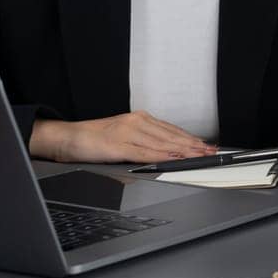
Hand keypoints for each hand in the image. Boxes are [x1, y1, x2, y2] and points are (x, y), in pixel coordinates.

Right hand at [28, 112, 215, 163]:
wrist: (66, 137)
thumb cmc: (93, 138)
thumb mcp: (124, 138)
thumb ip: (143, 144)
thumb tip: (164, 156)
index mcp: (140, 119)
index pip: (172, 130)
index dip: (191, 139)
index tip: (206, 145)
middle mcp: (137, 122)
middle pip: (171, 136)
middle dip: (193, 145)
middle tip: (210, 151)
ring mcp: (127, 133)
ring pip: (162, 143)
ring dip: (183, 150)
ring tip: (199, 156)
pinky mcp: (117, 145)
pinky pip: (144, 152)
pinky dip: (161, 155)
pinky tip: (173, 159)